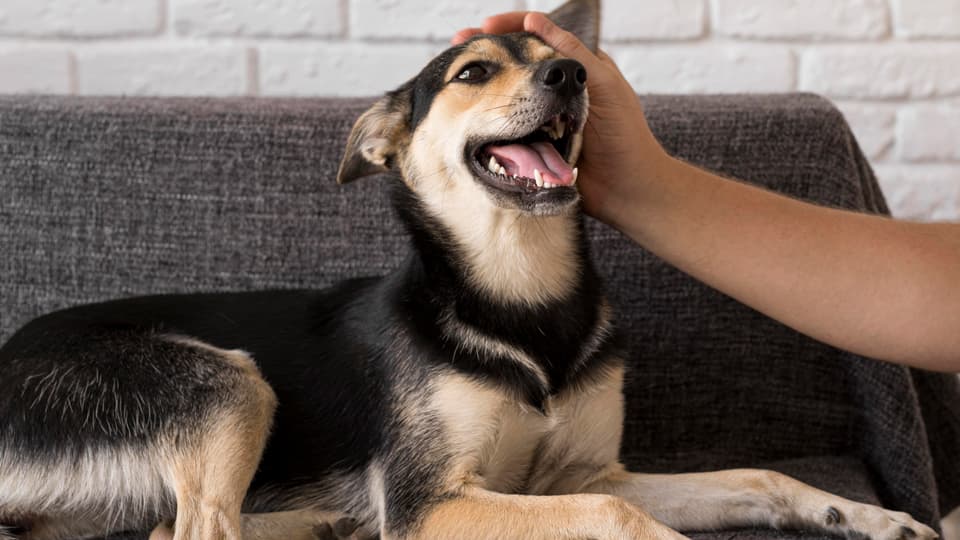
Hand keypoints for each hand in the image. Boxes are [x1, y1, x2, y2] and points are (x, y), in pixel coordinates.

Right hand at [453, 12, 670, 228]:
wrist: (627, 189)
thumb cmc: (624, 135)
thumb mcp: (601, 84)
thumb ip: (571, 54)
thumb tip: (535, 21)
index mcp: (576, 70)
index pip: (538, 38)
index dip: (510, 29)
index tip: (485, 28)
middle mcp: (557, 93)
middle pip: (517, 65)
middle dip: (487, 54)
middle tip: (459, 46)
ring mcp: (543, 120)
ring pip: (508, 97)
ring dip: (483, 86)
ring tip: (458, 76)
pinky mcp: (534, 148)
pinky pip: (507, 131)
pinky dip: (489, 121)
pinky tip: (471, 113)